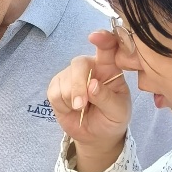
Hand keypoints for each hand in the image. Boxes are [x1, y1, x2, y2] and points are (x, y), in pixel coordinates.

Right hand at [47, 31, 130, 171]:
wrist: (96, 135)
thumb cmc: (112, 118)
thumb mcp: (118, 111)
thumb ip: (107, 98)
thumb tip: (92, 85)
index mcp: (110, 67)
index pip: (108, 47)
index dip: (103, 39)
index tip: (94, 36)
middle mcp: (90, 67)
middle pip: (79, 64)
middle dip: (78, 85)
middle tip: (80, 106)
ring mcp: (72, 75)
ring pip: (64, 79)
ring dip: (70, 99)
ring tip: (80, 109)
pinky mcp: (57, 86)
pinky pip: (53, 91)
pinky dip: (61, 104)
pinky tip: (70, 108)